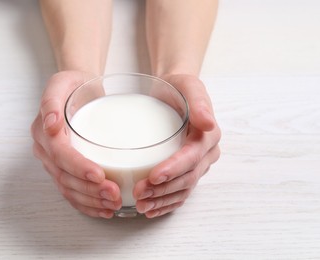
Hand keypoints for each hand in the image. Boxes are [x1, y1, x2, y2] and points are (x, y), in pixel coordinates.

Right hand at [31, 71, 121, 217]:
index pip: (59, 154)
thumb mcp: (63, 81)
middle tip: (114, 194)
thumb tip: (50, 124)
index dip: (78, 167)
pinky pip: (72, 192)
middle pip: (65, 176)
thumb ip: (52, 99)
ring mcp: (54, 163)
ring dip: (91, 200)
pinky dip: (87, 204)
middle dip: (89, 190)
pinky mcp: (65, 170)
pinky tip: (104, 209)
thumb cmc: (74, 85)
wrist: (78, 91)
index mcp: (43, 131)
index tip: (99, 175)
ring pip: (69, 189)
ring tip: (113, 204)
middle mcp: (46, 150)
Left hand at [134, 74, 220, 217]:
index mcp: (208, 136)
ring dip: (162, 201)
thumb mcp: (189, 86)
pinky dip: (166, 204)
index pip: (192, 157)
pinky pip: (180, 192)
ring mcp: (197, 165)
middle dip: (163, 189)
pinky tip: (152, 210)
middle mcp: (205, 153)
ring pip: (183, 189)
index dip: (174, 169)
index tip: (154, 176)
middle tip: (140, 194)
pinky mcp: (186, 171)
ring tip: (141, 205)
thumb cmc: (178, 88)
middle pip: (186, 178)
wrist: (174, 93)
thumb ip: (199, 103)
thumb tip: (208, 123)